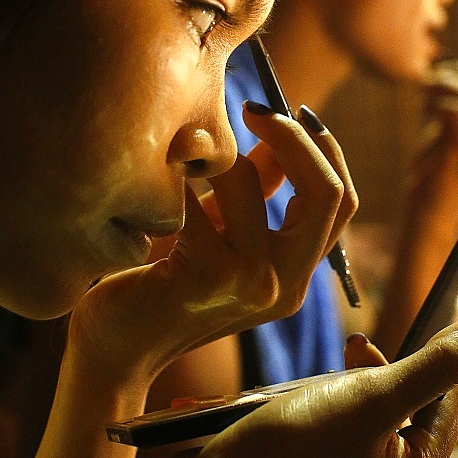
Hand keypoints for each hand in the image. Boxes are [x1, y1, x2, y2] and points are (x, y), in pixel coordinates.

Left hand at [68, 104, 356, 382]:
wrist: (116, 348)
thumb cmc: (163, 283)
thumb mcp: (220, 234)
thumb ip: (257, 191)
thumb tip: (277, 134)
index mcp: (295, 275)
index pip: (341, 201)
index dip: (320, 148)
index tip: (281, 112)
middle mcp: (285, 286)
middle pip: (325, 192)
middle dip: (291, 136)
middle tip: (249, 109)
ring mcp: (250, 284)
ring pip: (244, 180)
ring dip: (205, 155)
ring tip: (172, 157)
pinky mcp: (206, 277)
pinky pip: (192, 195)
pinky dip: (165, 176)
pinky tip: (142, 184)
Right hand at [183, 314, 457, 457]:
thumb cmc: (291, 454)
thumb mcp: (370, 398)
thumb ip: (433, 365)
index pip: (455, 397)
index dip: (445, 351)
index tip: (425, 313)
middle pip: (407, 405)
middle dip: (382, 368)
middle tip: (353, 351)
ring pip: (364, 415)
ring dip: (344, 384)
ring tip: (314, 380)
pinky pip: (329, 432)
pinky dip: (315, 406)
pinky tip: (289, 402)